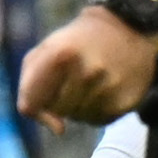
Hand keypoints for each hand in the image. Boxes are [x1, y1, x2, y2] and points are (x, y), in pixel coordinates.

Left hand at [18, 5, 157, 124]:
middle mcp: (87, 72)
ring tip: (89, 81)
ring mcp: (109, 88)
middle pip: (58, 110)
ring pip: (78, 117)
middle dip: (59, 99)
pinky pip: (99, 120)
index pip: (31, 103)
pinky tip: (104, 89)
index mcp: (59, 55)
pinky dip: (97, 109)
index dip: (35, 103)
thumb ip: (31, 89)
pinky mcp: (127, 102)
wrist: (125, 27)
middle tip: (72, 78)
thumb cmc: (75, 43)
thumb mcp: (44, 52)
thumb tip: (59, 130)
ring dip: (79, 105)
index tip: (44, 93)